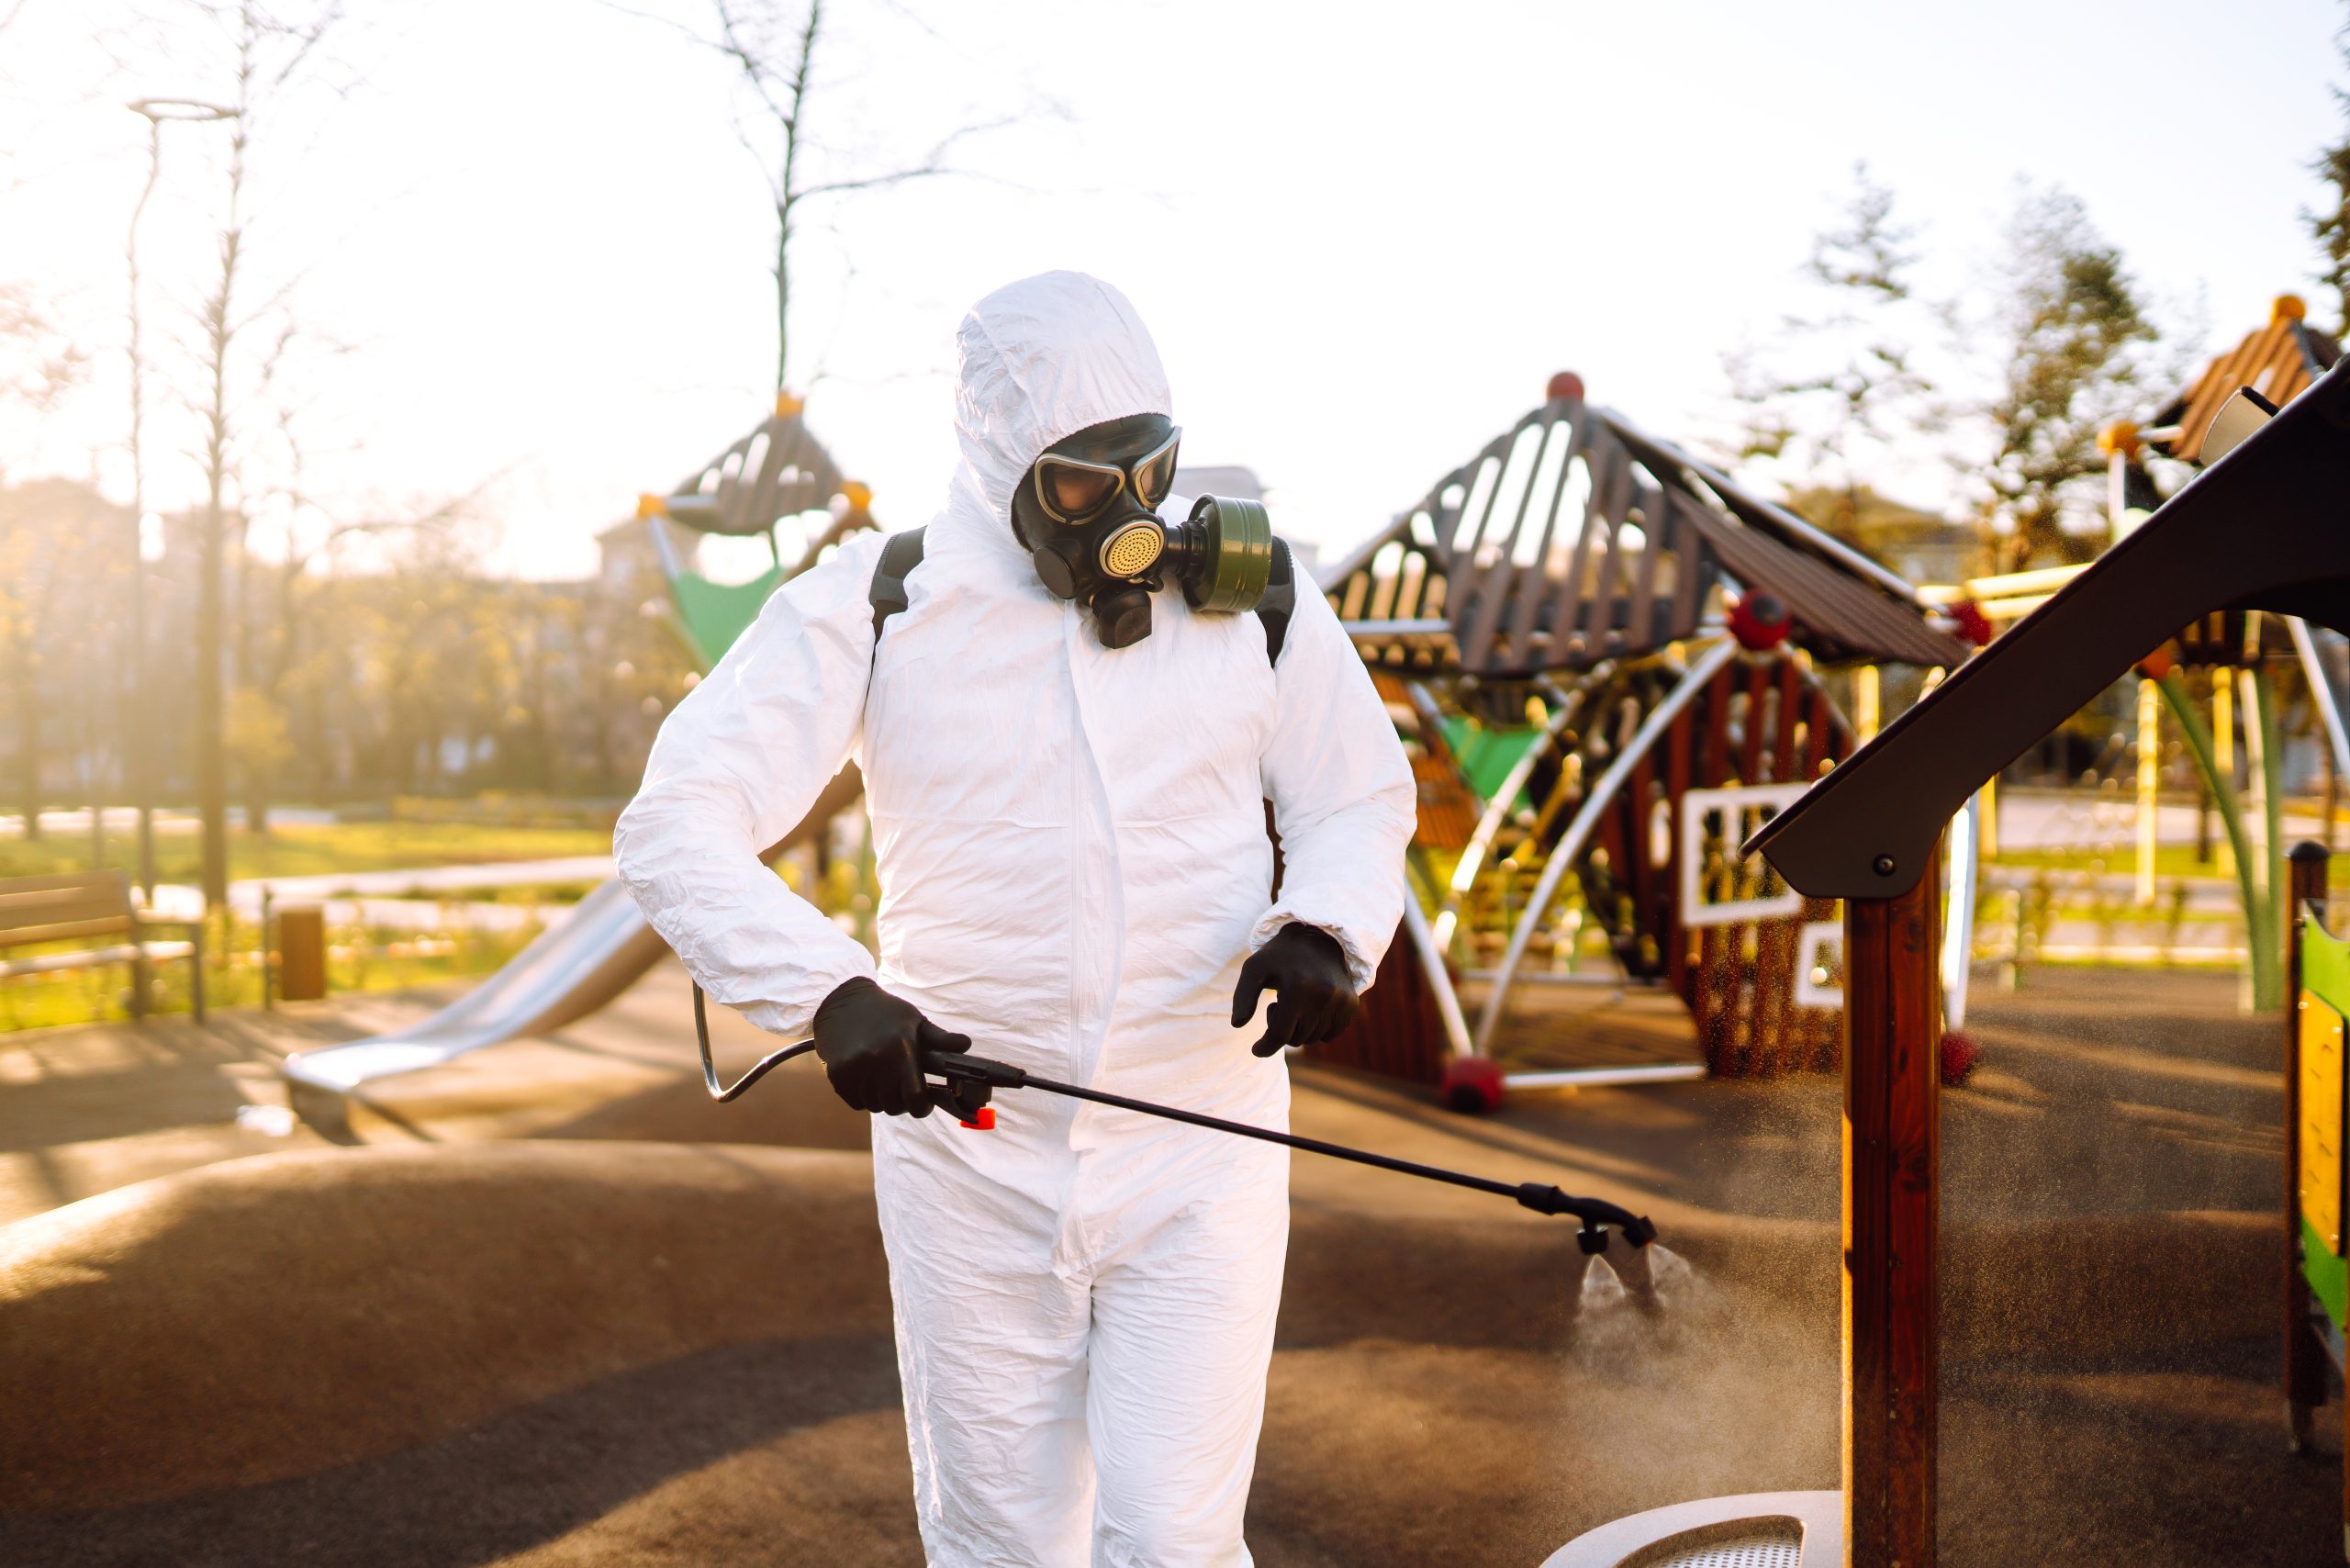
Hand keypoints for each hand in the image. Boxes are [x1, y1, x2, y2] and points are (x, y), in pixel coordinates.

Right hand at [812, 977, 971, 1115]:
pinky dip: (864, 1097)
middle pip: (894, 1106)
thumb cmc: (887, 1013)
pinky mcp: (837, 1075)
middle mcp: (876, 1061)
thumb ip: (940, 1039)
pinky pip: (856, 1103)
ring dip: (883, 1099)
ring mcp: (854, 1069)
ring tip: (886, 1080)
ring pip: (875, 1106)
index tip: (925, 1102)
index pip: (915, 1099)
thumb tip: (966, 1044)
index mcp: (900, 1050)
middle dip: (903, 1102)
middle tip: (904, 1088)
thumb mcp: (916, 1021)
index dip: (923, 1107)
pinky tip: (868, 1079)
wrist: (843, 1004)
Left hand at [1231, 923, 1358, 1057]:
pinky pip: (1330, 1034)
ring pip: (1313, 1038)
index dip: (1265, 1046)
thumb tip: (1238, 1024)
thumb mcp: (1254, 968)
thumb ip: (1243, 996)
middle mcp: (1324, 994)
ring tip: (1295, 1003)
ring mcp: (1341, 1000)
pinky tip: (1311, 1008)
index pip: (1280, 1033)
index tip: (1256, 1050)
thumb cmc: (1280, 956)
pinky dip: (1317, 1028)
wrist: (1318, 937)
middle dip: (1282, 1029)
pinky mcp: (1351, 1004)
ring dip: (1299, 1028)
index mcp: (1298, 986)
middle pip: (1296, 1038)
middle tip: (1278, 1005)